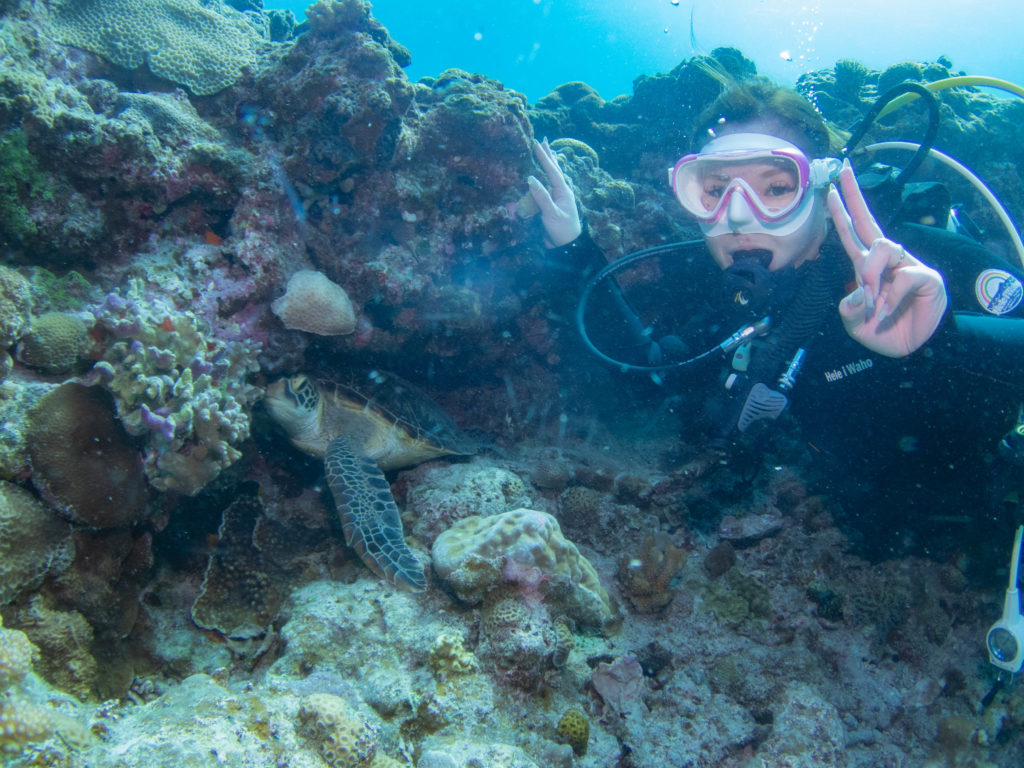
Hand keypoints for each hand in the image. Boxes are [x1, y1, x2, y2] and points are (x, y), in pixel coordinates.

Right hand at [527, 138, 581, 247]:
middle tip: (543, 140)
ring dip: (549, 163)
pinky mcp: (553, 205)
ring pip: (553, 176)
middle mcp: (561, 192)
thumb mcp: (552, 214)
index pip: (552, 170)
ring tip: (546, 151)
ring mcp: (558, 198)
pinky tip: (543, 175)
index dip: (544, 157)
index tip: (537, 144)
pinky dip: (545, 177)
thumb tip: (531, 178)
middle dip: (548, 155)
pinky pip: (548, 186)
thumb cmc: (562, 230)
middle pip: (555, 169)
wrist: (568, 246)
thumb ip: (542, 196)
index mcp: (563, 192)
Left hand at [827, 159, 947, 356]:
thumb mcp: (855, 324)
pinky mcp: (926, 277)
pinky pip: (902, 276)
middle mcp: (886, 260)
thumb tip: (855, 294)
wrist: (911, 349)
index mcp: (866, 266)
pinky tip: (887, 312)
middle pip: (870, 221)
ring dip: (871, 275)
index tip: (832, 187)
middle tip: (844, 169)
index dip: (842, 212)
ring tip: (872, 303)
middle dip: (855, 195)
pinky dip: (890, 298)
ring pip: (883, 247)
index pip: (852, 233)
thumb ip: (849, 310)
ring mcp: (907, 265)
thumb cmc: (881, 331)